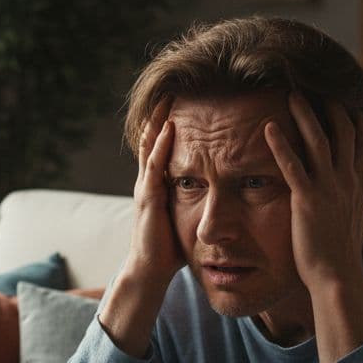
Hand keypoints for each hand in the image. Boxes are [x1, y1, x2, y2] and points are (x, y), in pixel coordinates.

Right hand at [123, 98, 183, 286]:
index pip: (161, 150)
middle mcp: (148, 183)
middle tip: (169, 91)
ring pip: (150, 147)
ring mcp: (146, 189)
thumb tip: (216, 197)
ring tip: (166, 99)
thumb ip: (195, 205)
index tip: (180, 106)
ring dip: (158, 122)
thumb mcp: (184, 220)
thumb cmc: (169, 251)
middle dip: (160, 116)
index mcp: (157, 187)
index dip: (167, 128)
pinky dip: (161, 145)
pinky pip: (155, 165)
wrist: (149, 272)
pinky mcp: (149, 198)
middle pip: (152, 141)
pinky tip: (169, 128)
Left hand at [264, 93, 362, 291]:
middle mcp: (347, 182)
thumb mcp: (353, 222)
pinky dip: (280, 145)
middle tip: (318, 84)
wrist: (338, 277)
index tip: (346, 99)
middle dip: (332, 105)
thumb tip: (355, 198)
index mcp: (358, 186)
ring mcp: (329, 189)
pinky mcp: (307, 201)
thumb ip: (352, 203)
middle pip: (344, 132)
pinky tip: (267, 128)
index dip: (354, 118)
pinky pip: (293, 166)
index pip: (362, 142)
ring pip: (320, 141)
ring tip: (292, 94)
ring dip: (306, 115)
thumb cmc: (341, 255)